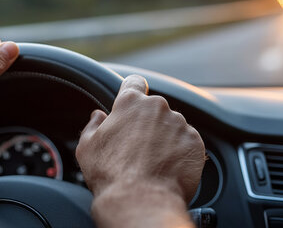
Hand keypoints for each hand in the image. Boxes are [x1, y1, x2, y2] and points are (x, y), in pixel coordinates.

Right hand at [76, 75, 204, 227]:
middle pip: (154, 109)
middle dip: (148, 123)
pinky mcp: (195, 142)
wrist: (140, 200)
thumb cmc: (111, 175)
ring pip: (172, 125)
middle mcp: (157, 108)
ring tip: (154, 162)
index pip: (134, 83)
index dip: (132, 91)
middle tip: (138, 147)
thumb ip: (93, 125)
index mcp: (130, 103)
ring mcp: (179, 124)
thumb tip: (98, 116)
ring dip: (166, 138)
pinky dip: (180, 152)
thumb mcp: (88, 147)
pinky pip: (187, 142)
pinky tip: (167, 167)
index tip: (133, 101)